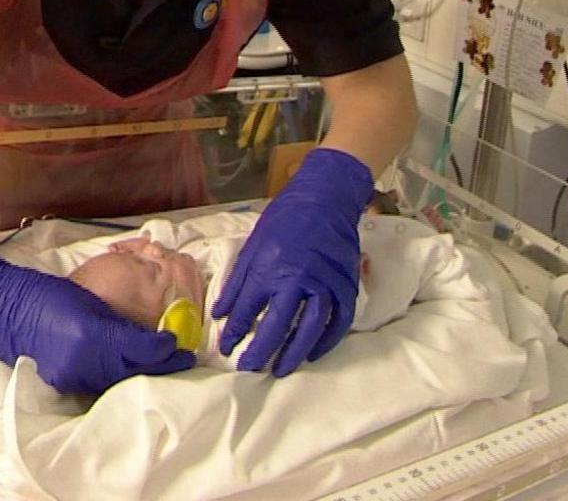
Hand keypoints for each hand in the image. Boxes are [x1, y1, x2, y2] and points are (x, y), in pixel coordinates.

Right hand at [0, 245, 194, 394]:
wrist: (2, 309)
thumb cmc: (46, 295)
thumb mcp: (87, 299)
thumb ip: (117, 321)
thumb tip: (150, 337)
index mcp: (91, 337)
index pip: (139, 351)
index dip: (163, 349)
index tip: (179, 344)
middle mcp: (82, 363)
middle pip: (132, 371)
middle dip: (159, 366)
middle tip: (182, 360)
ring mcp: (71, 376)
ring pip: (118, 381)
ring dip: (141, 374)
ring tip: (162, 366)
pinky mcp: (63, 381)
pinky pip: (99, 383)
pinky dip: (119, 378)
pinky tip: (130, 371)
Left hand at [212, 147, 373, 375]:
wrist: (326, 197)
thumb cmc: (285, 219)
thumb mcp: (254, 246)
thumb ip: (238, 282)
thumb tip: (221, 313)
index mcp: (269, 268)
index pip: (247, 310)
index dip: (235, 332)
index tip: (227, 348)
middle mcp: (297, 279)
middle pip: (277, 326)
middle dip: (261, 351)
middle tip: (250, 368)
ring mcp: (325, 283)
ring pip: (309, 328)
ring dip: (294, 353)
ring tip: (281, 369)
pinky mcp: (346, 284)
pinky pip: (338, 320)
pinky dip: (327, 340)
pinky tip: (313, 352)